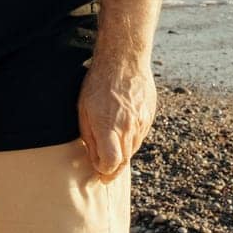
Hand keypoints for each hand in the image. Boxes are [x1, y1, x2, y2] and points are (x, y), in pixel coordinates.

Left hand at [77, 51, 157, 181]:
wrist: (124, 61)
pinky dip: (130, 140)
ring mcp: (141, 124)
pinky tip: (121, 132)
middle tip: (103, 172)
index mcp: (108, 127)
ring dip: (121, 154)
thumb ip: (90, 138)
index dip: (104, 171)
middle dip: (113, 169)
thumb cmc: (97, 84)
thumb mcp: (83, 110)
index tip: (98, 170)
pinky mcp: (149, 117)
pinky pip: (139, 137)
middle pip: (123, 161)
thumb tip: (96, 160)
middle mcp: (128, 129)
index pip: (112, 163)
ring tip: (110, 149)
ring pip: (132, 150)